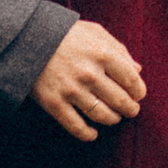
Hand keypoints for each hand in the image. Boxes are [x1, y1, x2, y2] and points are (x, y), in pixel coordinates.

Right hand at [31, 20, 145, 141]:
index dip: (139, 91)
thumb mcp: (95, 33)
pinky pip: (76, 126)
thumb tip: (138, 70)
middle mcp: (89, 73)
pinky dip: (88, 134)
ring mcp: (71, 90)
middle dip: (130, 109)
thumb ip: (119, 50)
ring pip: (102, 115)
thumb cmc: (67, 35)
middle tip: (131, 110)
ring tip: (114, 118)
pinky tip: (93, 133)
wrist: (29, 39)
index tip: (138, 95)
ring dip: (113, 119)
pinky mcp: (54, 103)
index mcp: (103, 54)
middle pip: (120, 101)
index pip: (131, 80)